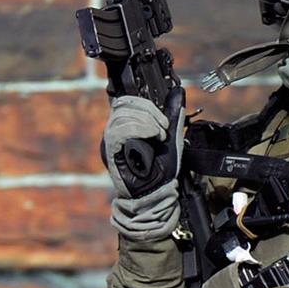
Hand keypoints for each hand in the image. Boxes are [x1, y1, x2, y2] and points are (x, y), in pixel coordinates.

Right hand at [104, 95, 179, 239]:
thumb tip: (177, 94)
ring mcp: (111, 142)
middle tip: (164, 126)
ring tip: (160, 134)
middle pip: (123, 105)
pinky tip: (153, 135)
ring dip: (147, 120)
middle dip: (148, 110)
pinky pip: (119, 131)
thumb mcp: (171, 137)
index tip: (164, 117)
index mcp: (128, 127)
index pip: (127, 101)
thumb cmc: (161, 171)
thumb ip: (172, 116)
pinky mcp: (111, 152)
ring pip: (121, 115)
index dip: (145, 103)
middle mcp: (116, 132)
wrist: (154, 194)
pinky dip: (139, 128)